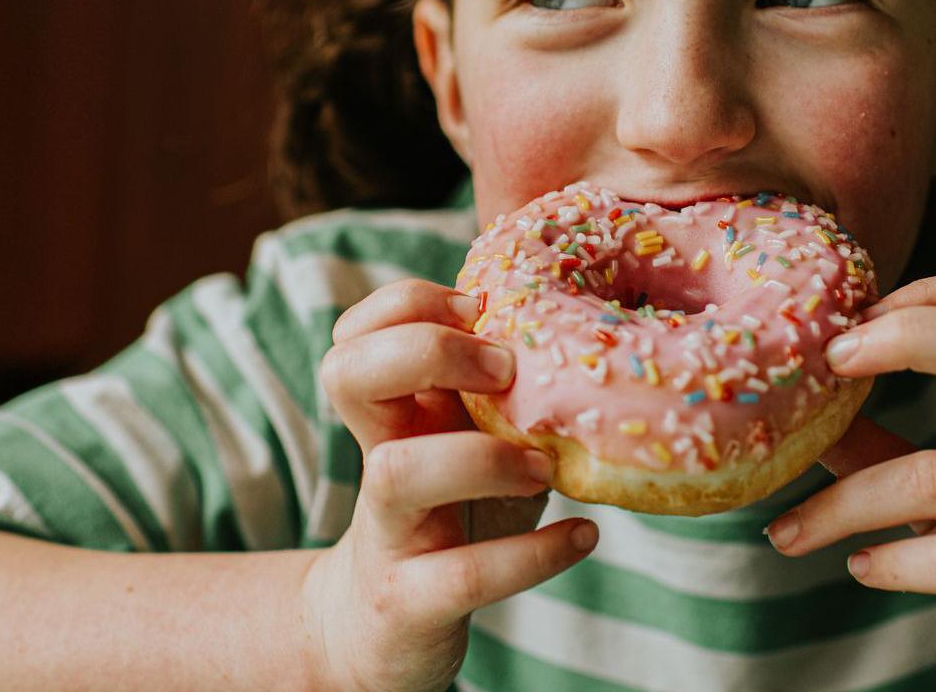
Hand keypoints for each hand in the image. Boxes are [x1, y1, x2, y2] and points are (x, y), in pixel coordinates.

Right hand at [301, 278, 598, 691]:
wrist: (381, 631)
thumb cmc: (446, 515)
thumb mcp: (462, 442)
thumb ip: (495, 391)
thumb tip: (587, 323)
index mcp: (392, 413)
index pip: (358, 329)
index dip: (411, 303)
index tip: (484, 311)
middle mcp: (377, 457)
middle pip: (348, 372)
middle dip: (429, 351)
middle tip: (506, 371)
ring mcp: (386, 530)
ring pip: (397, 472)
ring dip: (483, 458)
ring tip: (545, 466)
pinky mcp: (408, 602)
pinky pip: (463, 575)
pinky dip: (535, 555)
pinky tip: (583, 536)